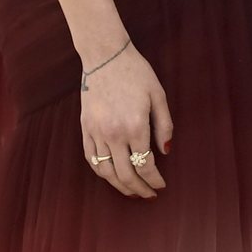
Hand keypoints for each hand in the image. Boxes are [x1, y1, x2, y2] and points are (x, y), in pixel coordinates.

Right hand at [80, 41, 173, 198]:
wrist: (106, 56)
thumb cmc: (136, 72)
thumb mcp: (158, 94)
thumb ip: (164, 125)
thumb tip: (166, 151)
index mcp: (136, 126)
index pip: (146, 164)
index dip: (154, 179)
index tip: (161, 185)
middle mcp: (114, 134)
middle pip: (126, 174)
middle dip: (139, 188)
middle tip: (148, 195)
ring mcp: (97, 133)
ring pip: (106, 172)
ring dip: (119, 186)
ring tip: (131, 192)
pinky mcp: (85, 129)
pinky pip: (91, 159)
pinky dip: (101, 172)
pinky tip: (111, 176)